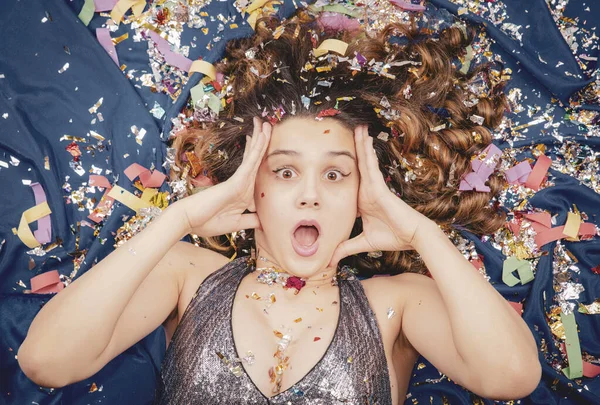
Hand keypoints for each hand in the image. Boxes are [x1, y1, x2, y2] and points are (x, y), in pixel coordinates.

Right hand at [174, 117, 271, 237]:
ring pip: (254, 157)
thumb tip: (264, 222)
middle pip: (256, 159)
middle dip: (262, 141)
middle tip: (267, 125)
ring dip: (261, 139)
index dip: (261, 157)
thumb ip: (250, 221)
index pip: (255, 172)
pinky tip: (261, 136)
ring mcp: (239, 181)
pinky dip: (256, 149)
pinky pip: (249, 163)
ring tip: (265, 122)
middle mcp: (242, 184)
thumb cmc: (207, 222)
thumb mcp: (236, 223)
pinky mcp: (236, 181)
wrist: (188, 221)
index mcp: (244, 193)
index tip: (265, 146)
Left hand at [328, 125, 430, 267]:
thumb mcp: (362, 242)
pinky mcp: (379, 186)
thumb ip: (346, 247)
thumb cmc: (393, 237)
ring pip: (364, 161)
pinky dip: (366, 151)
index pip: (350, 180)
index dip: (343, 168)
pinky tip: (364, 137)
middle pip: (357, 166)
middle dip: (352, 148)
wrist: (413, 236)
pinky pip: (370, 165)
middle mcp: (367, 190)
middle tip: (344, 131)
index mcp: (362, 199)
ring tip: (356, 126)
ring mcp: (373, 186)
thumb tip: (329, 260)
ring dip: (360, 143)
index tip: (332, 156)